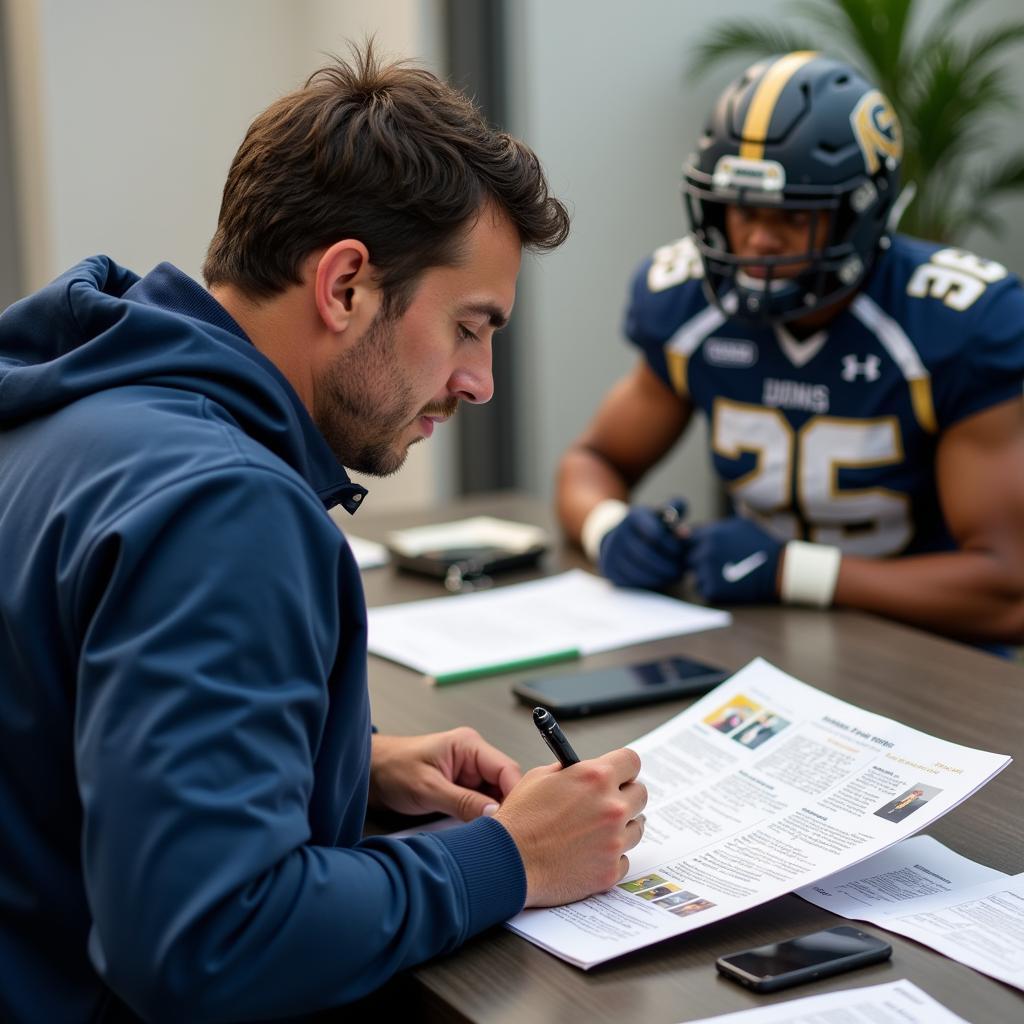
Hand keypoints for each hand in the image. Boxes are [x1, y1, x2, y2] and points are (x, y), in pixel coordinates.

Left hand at [369, 728, 521, 820]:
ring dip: (495, 816)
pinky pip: (482, 804)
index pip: (507, 769)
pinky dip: (483, 819)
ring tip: (493, 837)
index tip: (517, 822)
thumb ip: (463, 802)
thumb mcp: (428, 788)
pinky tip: (481, 833)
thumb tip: (495, 815)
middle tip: (507, 835)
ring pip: (496, 796)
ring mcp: (469, 773)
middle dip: (507, 808)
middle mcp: (474, 757)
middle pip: (506, 784)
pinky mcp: (463, 789)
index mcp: (470, 745)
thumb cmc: (393, 769)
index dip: (516, 795)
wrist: (371, 773)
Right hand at [494, 748, 646, 906]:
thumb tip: (587, 772)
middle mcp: (611, 807)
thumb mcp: (540, 777)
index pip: (632, 761)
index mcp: (595, 778)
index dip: (623, 768)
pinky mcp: (610, 871)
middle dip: (625, 796)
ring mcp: (614, 841)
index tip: (619, 774)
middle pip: (640, 794)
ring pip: (636, 828)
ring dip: (620, 828)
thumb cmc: (519, 820)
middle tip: (605, 804)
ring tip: (592, 832)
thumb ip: (572, 772)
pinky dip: (610, 857)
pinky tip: (588, 855)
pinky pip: (624, 859)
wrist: (507, 862)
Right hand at [598, 497, 689, 588]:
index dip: (671, 545)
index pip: (655, 534)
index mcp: (634, 517)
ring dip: (661, 575)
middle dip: (668, 564)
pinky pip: (632, 581)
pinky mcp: (610, 569)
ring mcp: (611, 552)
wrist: (620, 539)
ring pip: (639, 570)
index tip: (681, 551)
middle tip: (682, 569)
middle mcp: (618, 532)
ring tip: (675, 574)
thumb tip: (685, 533)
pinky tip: (662, 578)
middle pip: (646, 554)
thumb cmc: (649, 527)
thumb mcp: (661, 516)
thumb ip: (676, 514)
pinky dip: (649, 582)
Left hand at [687, 516, 782, 603]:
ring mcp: (707, 572)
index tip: (704, 549)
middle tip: (720, 564)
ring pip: (694, 575)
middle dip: (700, 561)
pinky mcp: (713, 590)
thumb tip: (687, 529)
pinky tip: (728, 584)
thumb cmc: (762, 544)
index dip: (695, 545)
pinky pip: (702, 589)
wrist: (781, 569)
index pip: (687, 540)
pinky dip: (711, 588)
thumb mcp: (739, 525)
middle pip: (689, 558)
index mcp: (710, 535)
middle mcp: (705, 552)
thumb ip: (714, 527)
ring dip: (705, 575)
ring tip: (726, 574)